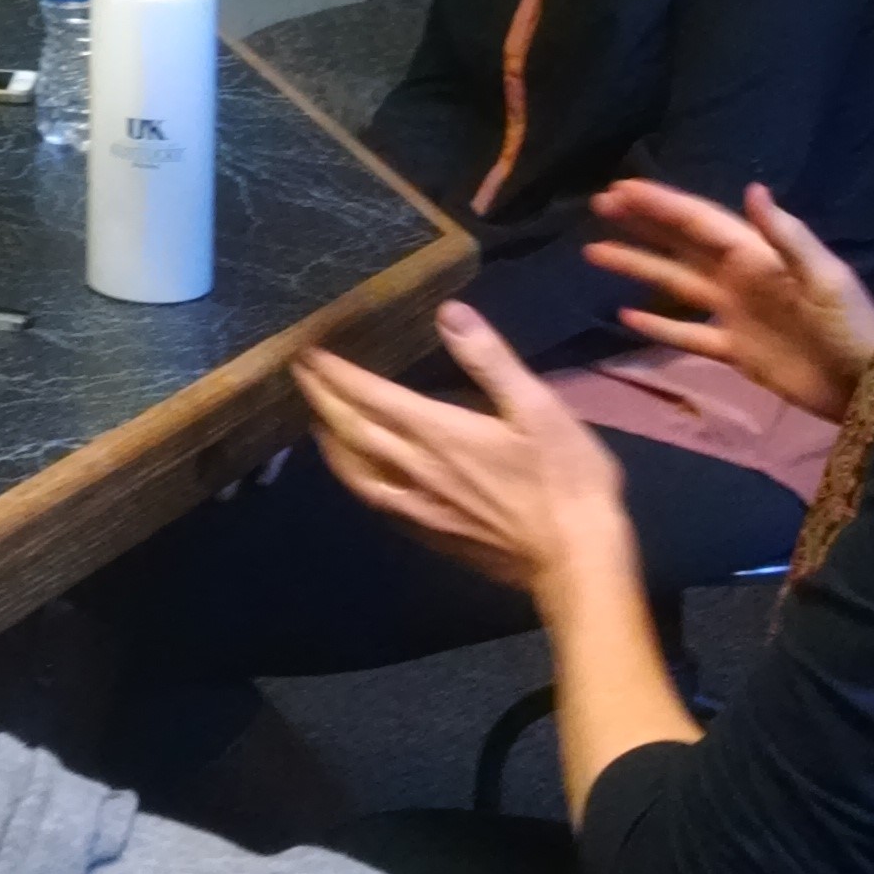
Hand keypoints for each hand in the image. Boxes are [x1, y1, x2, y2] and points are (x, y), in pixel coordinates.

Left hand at [294, 301, 637, 600]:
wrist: (575, 560)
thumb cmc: (565, 478)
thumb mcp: (537, 406)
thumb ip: (489, 359)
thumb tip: (448, 313)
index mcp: (438, 433)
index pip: (371, 397)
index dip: (337, 373)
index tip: (308, 352)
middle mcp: (416, 470)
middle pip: (352, 432)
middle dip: (322, 400)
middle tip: (299, 376)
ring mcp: (420, 507)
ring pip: (356, 472)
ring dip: (331, 444)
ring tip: (318, 424)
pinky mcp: (432, 534)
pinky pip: (378, 502)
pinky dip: (357, 481)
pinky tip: (362, 478)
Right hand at [582, 179, 873, 422]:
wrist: (868, 385)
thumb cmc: (852, 327)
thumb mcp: (825, 277)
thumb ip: (788, 236)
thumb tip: (751, 190)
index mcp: (756, 256)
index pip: (699, 223)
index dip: (661, 205)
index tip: (621, 189)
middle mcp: (738, 279)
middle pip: (680, 244)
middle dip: (642, 224)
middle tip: (600, 205)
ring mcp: (734, 315)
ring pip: (674, 284)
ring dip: (638, 266)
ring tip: (595, 252)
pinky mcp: (736, 352)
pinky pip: (688, 334)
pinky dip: (659, 325)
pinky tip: (626, 317)